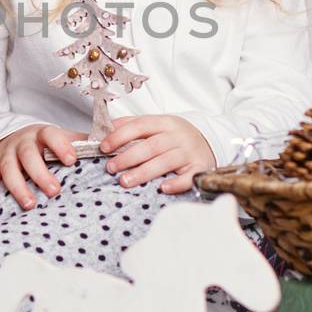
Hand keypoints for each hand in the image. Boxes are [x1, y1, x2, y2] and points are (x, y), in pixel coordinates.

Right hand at [0, 124, 86, 209]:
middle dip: (40, 173)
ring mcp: (5, 154)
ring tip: (29, 205)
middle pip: (28, 155)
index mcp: (42, 134)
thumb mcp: (64, 139)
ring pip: (8, 168)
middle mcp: (21, 142)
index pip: (51, 135)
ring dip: (17, 187)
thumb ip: (84, 143)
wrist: (17, 137)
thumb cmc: (47, 144)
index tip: (72, 160)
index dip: (61, 146)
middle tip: (54, 191)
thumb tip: (111, 145)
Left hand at [99, 115, 214, 194]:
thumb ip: (132, 125)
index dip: (120, 136)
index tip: (103, 147)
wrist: (208, 142)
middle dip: (128, 157)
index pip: (140, 126)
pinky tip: (163, 189)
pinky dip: (177, 183)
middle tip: (110, 168)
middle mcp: (177, 136)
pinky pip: (189, 177)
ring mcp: (189, 152)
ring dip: (144, 172)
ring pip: (166, 161)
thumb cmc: (174, 137)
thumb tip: (104, 128)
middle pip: (151, 146)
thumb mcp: (157, 125)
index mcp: (164, 122)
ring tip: (125, 181)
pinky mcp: (200, 168)